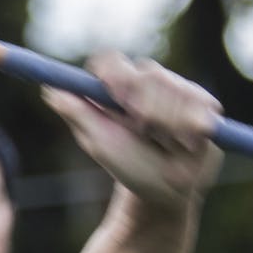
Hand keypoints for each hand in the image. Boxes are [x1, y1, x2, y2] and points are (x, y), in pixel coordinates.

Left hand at [43, 52, 222, 208]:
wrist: (168, 190)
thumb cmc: (128, 165)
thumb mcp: (99, 142)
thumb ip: (77, 113)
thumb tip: (48, 88)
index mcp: (116, 89)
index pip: (111, 62)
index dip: (115, 74)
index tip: (116, 94)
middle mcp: (146, 83)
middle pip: (148, 74)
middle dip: (148, 106)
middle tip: (144, 130)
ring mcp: (178, 90)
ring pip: (177, 89)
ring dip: (170, 122)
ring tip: (166, 144)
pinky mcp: (204, 102)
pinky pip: (202, 102)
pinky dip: (192, 125)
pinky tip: (188, 143)